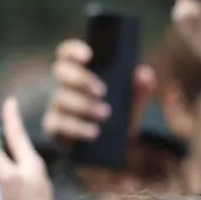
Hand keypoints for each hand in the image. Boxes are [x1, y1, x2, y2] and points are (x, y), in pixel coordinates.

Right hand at [41, 39, 156, 145]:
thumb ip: (141, 88)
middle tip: (102, 91)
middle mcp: (65, 86)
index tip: (88, 54)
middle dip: (81, 79)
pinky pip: (59, 125)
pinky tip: (94, 132)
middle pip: (61, 72)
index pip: (68, 54)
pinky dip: (78, 128)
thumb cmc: (120, 115)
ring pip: (61, 99)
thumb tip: (145, 74)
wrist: (114, 149)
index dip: (73, 50)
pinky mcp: (56, 128)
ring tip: (105, 113)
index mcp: (80, 72)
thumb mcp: (133, 102)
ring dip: (83, 105)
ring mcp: (58, 106)